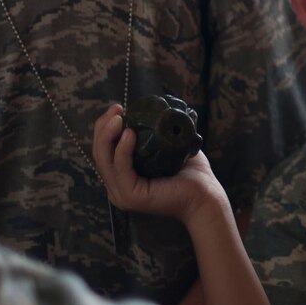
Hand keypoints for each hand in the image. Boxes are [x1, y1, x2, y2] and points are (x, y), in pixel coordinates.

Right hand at [90, 104, 225, 224]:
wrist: (206, 196)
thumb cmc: (190, 174)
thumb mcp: (168, 149)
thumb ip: (155, 135)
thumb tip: (152, 109)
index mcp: (122, 178)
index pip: (103, 151)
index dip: (104, 127)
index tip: (118, 108)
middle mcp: (117, 187)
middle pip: (99, 153)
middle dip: (103, 127)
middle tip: (117, 108)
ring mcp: (122, 194)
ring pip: (105, 160)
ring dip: (108, 135)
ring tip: (119, 117)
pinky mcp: (131, 196)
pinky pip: (121, 169)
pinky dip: (122, 150)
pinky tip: (129, 133)